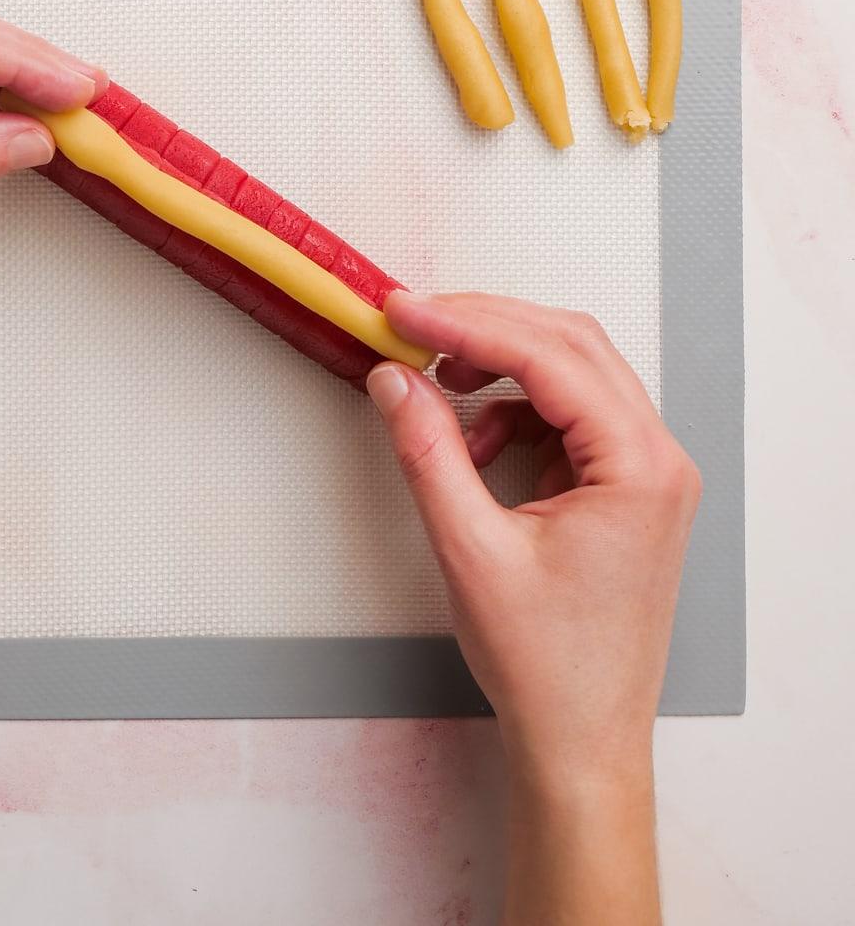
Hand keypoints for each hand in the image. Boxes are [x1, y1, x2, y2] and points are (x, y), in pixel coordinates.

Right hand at [372, 290, 700, 924]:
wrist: (582, 744)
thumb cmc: (548, 667)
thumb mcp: (471, 552)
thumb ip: (428, 452)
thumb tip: (396, 380)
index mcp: (640, 468)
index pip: (550, 356)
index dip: (469, 323)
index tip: (406, 312)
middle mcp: (657, 459)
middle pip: (569, 345)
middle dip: (485, 328)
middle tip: (412, 325)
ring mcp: (647, 471)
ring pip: (571, 371)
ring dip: (500, 366)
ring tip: (439, 389)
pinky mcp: (625, 486)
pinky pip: (570, 413)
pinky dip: (516, 408)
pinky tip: (477, 441)